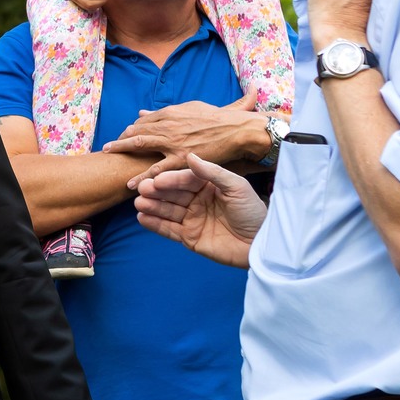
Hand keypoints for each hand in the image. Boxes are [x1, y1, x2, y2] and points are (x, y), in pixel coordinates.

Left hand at [102, 93, 263, 186]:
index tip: (125, 135)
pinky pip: (156, 169)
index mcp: (170, 112)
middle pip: (137, 130)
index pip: (143, 120)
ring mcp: (172, 141)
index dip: (132, 128)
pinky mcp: (180, 158)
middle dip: (120, 138)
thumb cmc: (218, 118)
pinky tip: (130, 184)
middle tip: (108, 147)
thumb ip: (166, 111)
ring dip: (122, 149)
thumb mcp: (190, 108)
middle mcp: (167, 124)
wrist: (236, 129)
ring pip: (140, 144)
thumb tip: (143, 111)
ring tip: (108, 157)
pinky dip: (141, 176)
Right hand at [134, 154, 265, 267]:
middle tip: (142, 189)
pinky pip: (168, 230)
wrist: (261, 243)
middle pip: (173, 194)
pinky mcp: (189, 237)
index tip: (158, 180)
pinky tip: (142, 217)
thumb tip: (190, 156)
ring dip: (152, 206)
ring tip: (139, 203)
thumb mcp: (236, 186)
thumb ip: (212, 172)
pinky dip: (155, 224)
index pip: (185, 180)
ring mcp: (192, 219)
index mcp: (208, 185)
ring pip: (168, 211)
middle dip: (157, 192)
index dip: (172, 180)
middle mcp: (197, 200)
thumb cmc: (252, 211)